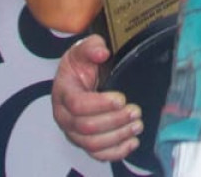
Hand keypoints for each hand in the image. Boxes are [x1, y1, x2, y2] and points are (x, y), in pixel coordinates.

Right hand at [52, 36, 142, 160]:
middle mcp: (64, 116)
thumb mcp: (84, 49)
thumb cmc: (80, 66)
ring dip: (118, 136)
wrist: (80, 77)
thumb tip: (102, 52)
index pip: (77, 105)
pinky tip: (132, 142)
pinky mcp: (85, 142)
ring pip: (92, 144)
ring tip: (137, 124)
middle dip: (114, 120)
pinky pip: (98, 155)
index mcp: (62, 93)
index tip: (121, 98)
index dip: (100, 104)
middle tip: (135, 111)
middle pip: (86, 127)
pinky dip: (116, 152)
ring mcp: (73, 132)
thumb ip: (92, 46)